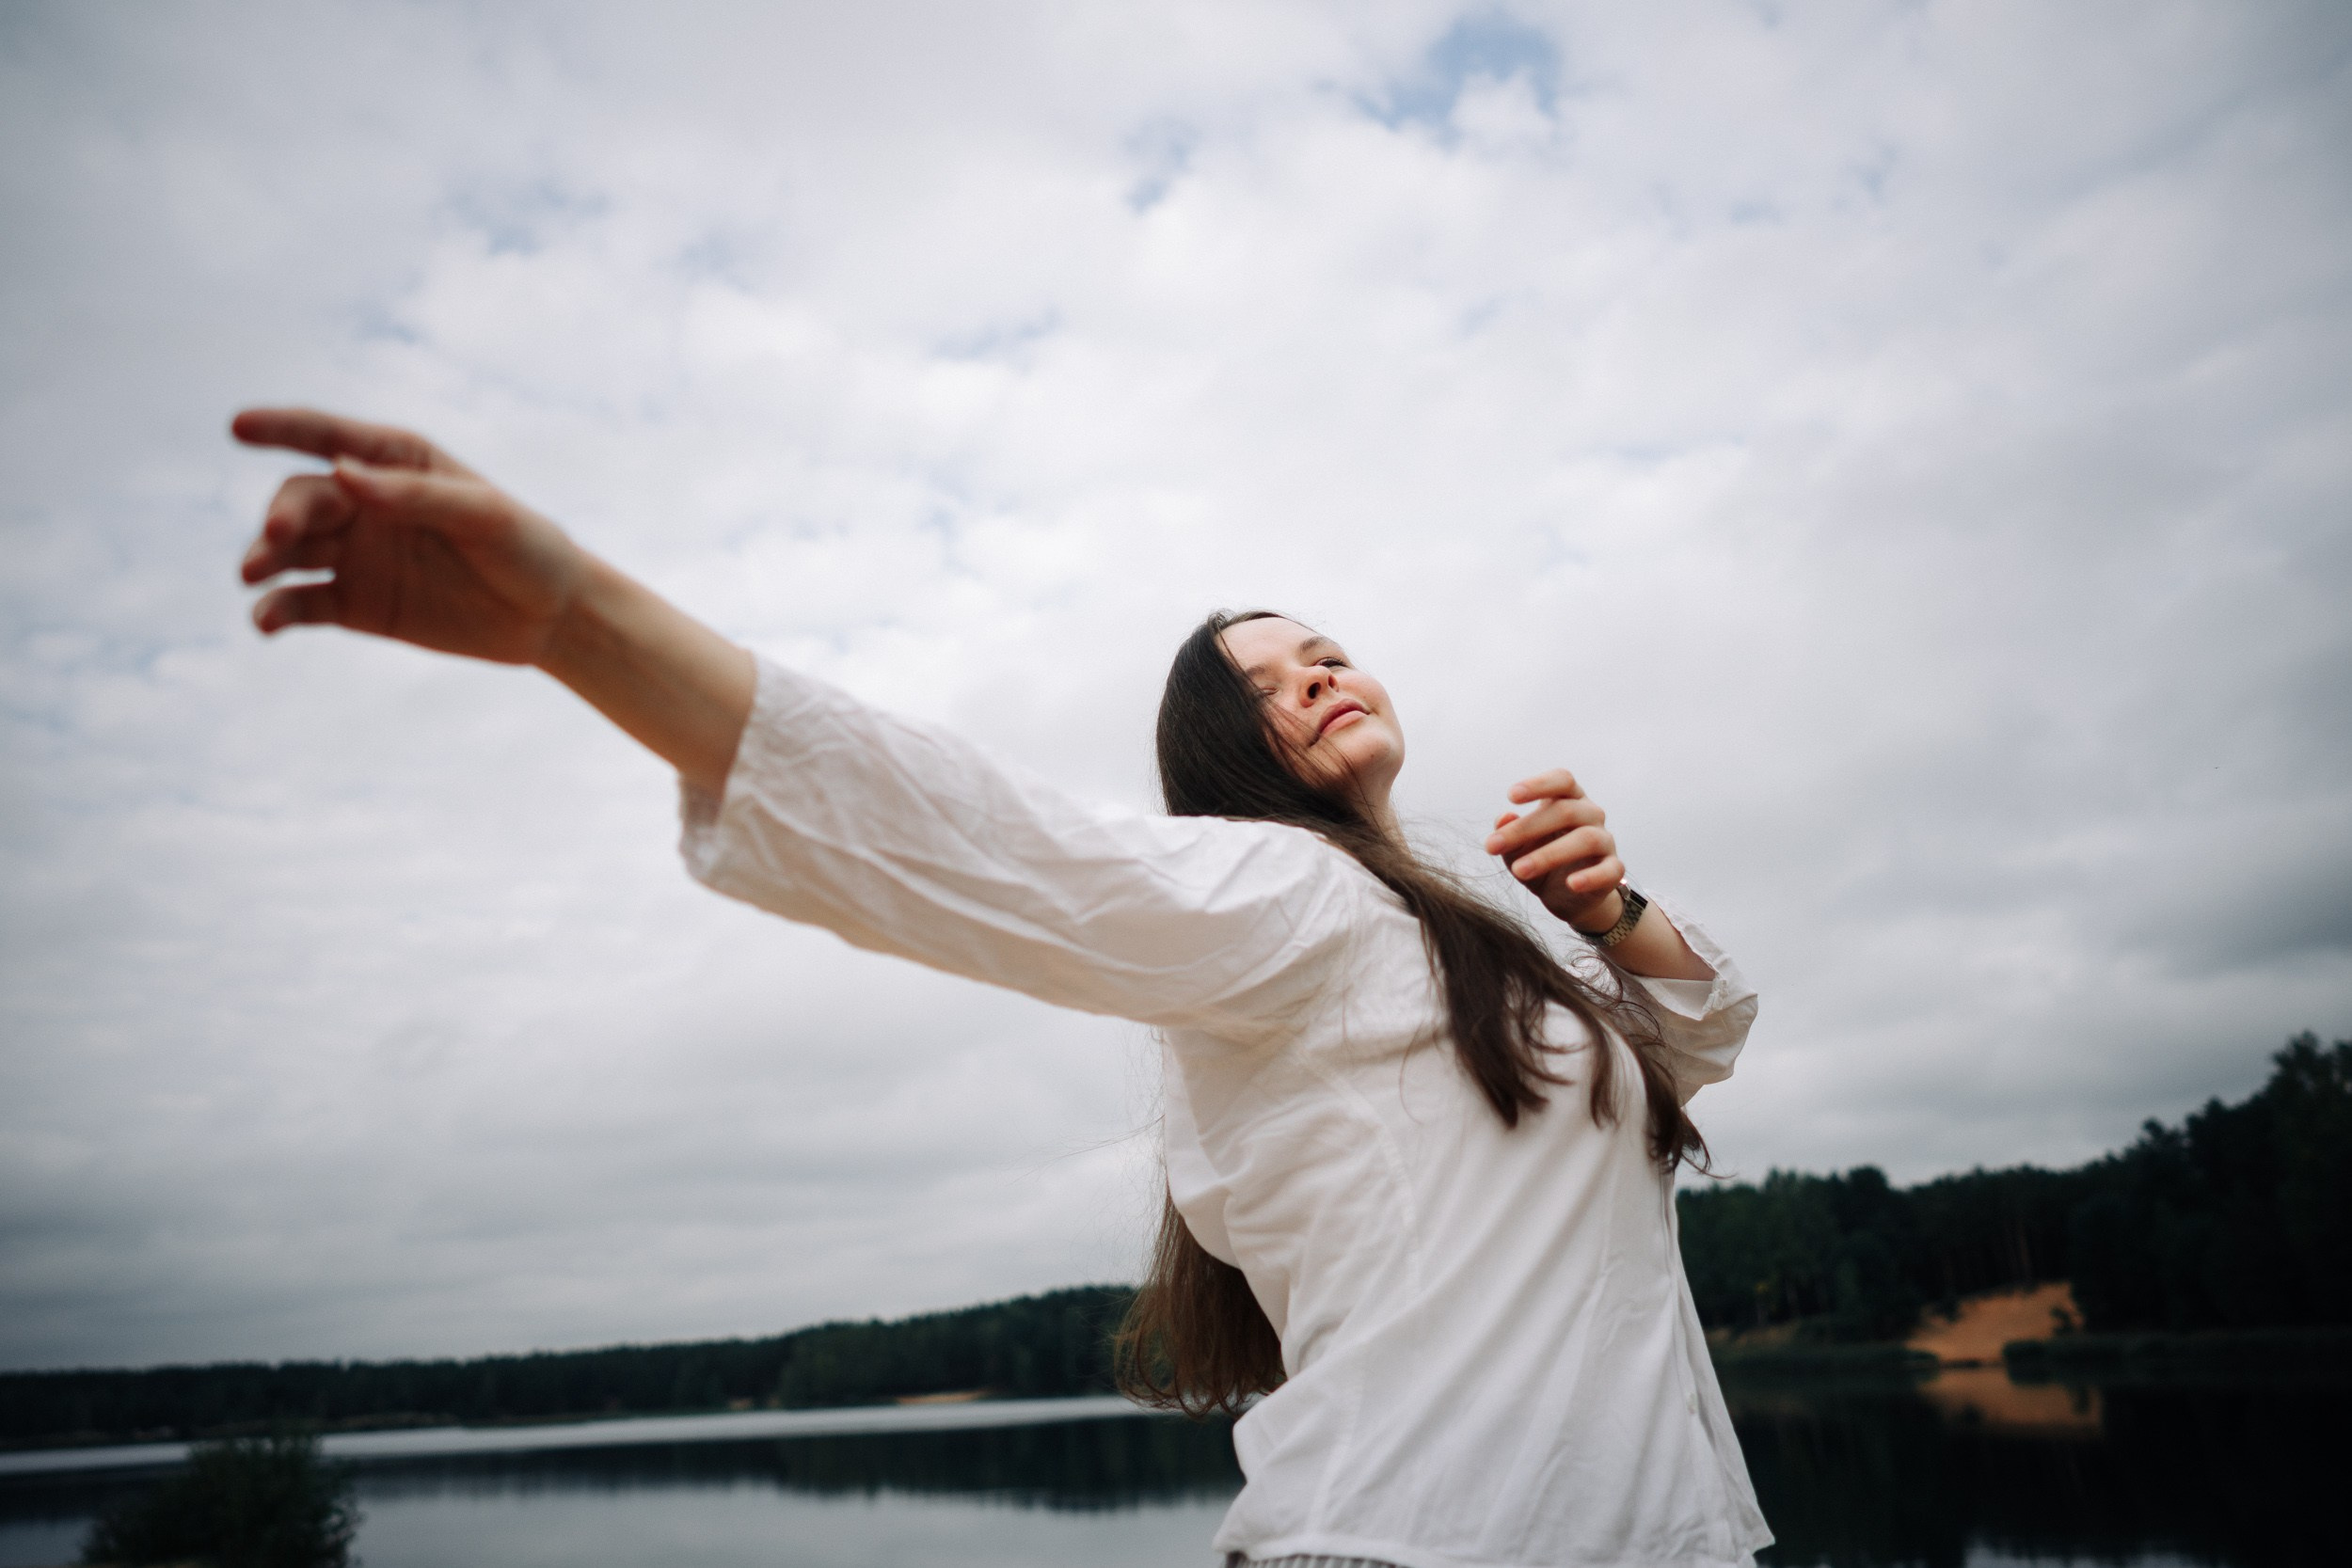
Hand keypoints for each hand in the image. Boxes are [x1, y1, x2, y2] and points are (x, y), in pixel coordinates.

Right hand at [234, 407, 589, 665]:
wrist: (552, 616)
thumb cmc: (527, 547)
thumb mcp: (484, 514)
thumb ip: (415, 494)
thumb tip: (342, 472)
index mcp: (397, 462)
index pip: (328, 437)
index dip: (281, 428)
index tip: (238, 428)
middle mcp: (365, 502)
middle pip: (303, 499)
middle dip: (282, 515)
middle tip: (275, 537)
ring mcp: (355, 554)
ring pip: (291, 550)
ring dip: (265, 559)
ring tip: (252, 575)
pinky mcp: (354, 605)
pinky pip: (302, 604)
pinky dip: (277, 611)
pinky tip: (265, 623)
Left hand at [1483, 768, 1624, 931]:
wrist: (1569, 897)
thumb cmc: (1540, 860)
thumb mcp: (1517, 850)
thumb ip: (1508, 834)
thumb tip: (1503, 819)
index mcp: (1569, 799)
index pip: (1562, 780)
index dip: (1539, 784)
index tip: (1511, 796)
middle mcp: (1590, 815)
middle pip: (1565, 811)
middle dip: (1526, 828)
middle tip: (1492, 846)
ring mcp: (1605, 841)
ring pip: (1586, 839)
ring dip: (1549, 855)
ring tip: (1519, 870)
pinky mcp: (1613, 870)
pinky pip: (1609, 870)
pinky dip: (1591, 877)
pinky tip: (1572, 884)